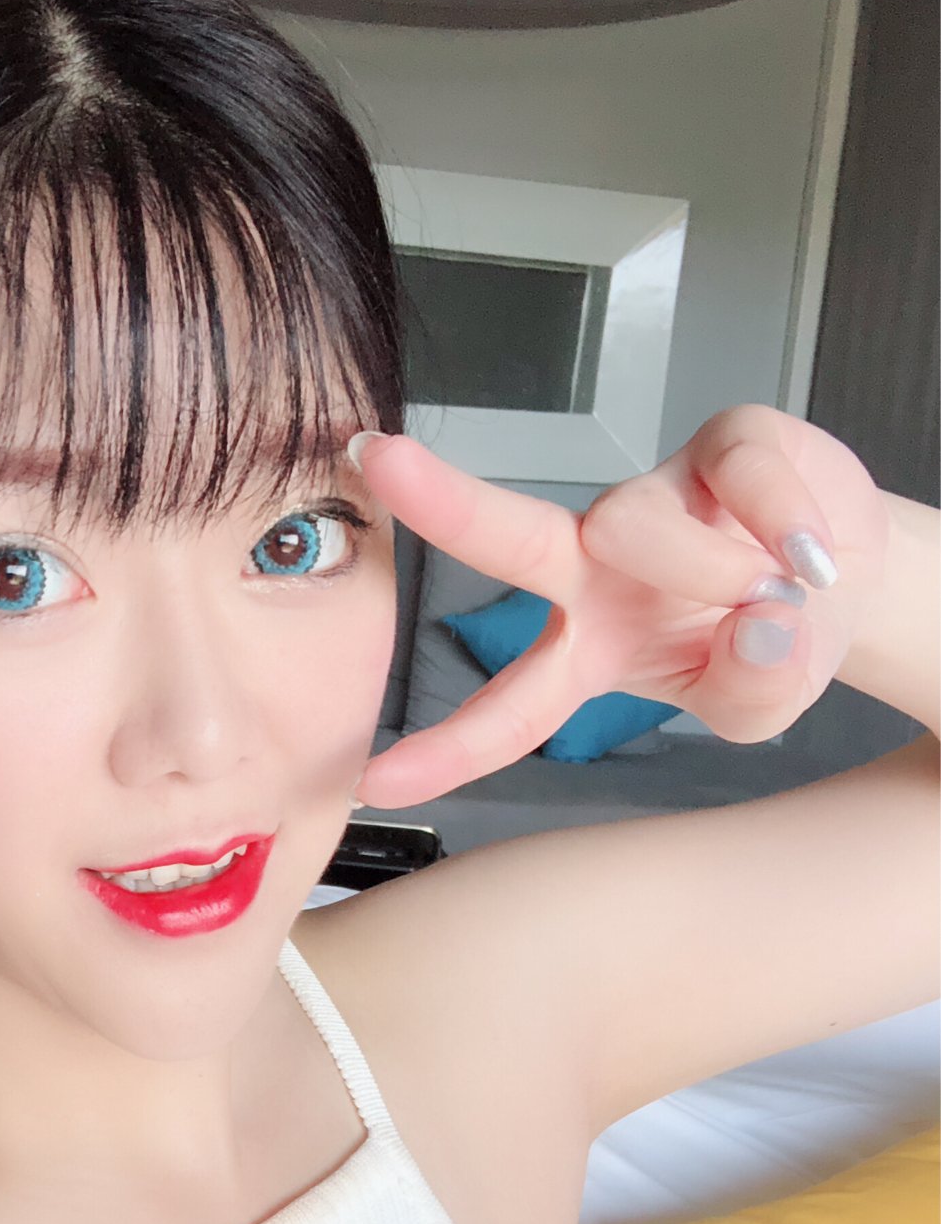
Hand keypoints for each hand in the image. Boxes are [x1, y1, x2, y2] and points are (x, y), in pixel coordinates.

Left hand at [349, 403, 890, 806]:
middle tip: (379, 459)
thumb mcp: (760, 704)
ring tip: (779, 595)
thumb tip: (759, 624)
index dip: (447, 750)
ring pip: (641, 526)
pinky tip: (810, 553)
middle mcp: (596, 568)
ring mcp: (654, 499)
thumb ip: (753, 690)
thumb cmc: (773, 645)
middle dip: (443, 502)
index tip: (371, 781)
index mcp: (583, 651)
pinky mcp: (721, 442)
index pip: (507, 710)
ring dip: (714, 575)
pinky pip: (742, 478)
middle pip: (510, 539)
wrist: (852, 579)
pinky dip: (787, 526)